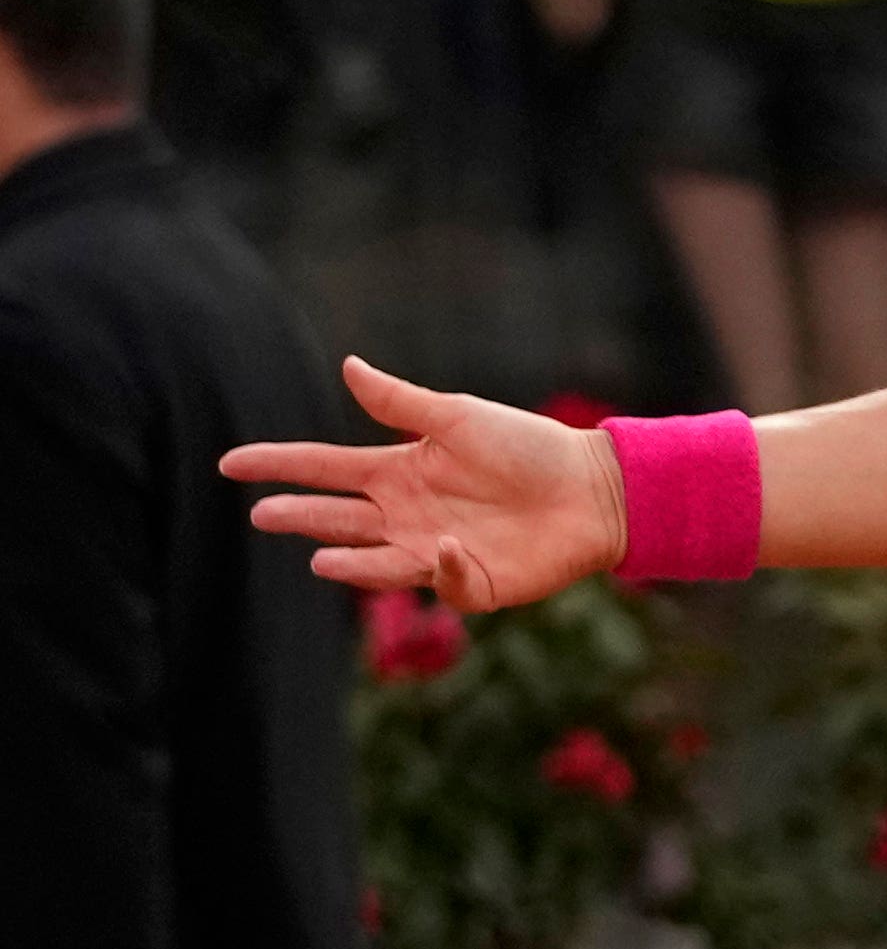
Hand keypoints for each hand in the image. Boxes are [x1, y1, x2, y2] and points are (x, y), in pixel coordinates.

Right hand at [229, 357, 626, 611]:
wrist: (593, 487)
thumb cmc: (529, 447)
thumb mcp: (461, 418)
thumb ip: (402, 403)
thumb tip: (349, 365)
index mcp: (399, 472)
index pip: (325, 468)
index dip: (280, 466)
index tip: (230, 463)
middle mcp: (406, 515)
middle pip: (338, 519)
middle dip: (300, 517)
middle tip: (262, 515)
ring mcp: (434, 552)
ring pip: (376, 562)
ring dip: (349, 561)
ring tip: (317, 557)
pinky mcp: (471, 583)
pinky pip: (444, 582)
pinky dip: (438, 567)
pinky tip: (440, 546)